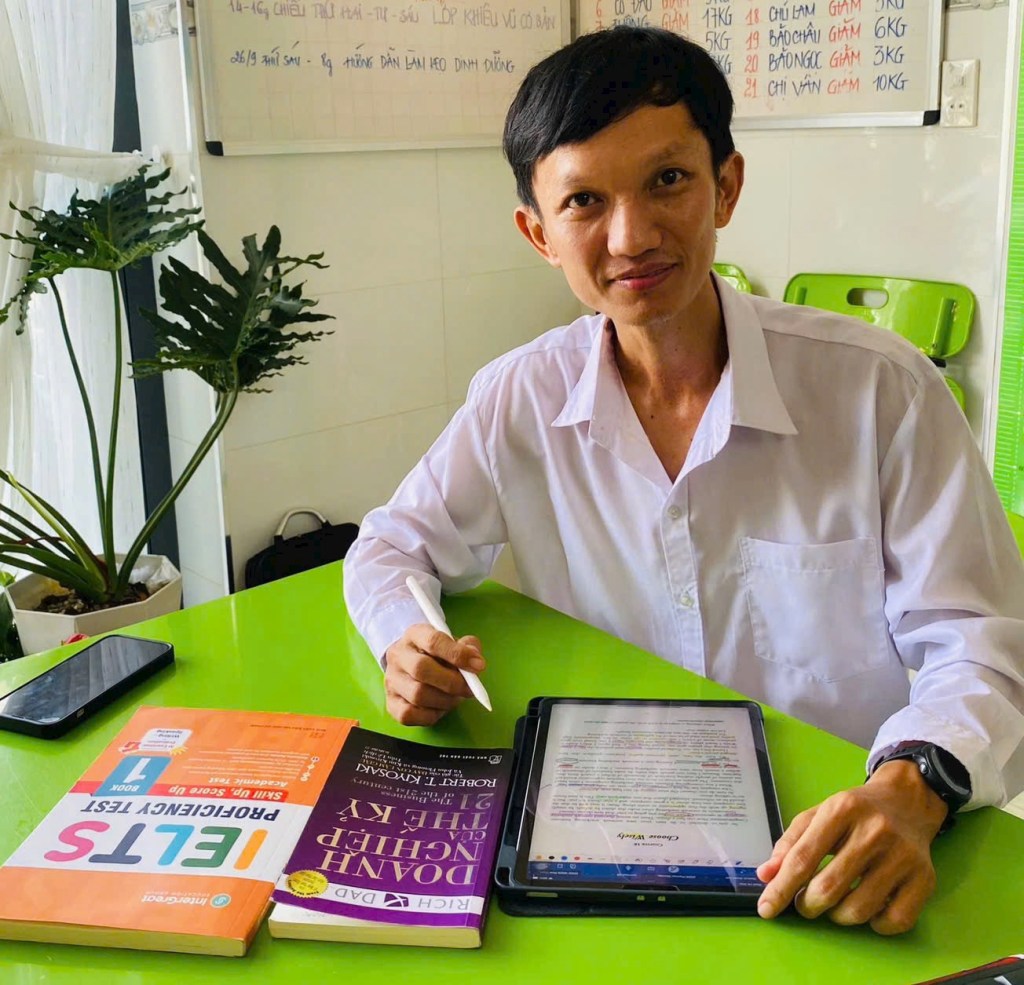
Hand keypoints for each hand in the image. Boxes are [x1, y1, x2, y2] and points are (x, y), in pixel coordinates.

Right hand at [383, 624, 486, 726]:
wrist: (410, 664)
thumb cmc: (437, 653)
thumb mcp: (454, 642)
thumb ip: (467, 647)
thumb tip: (475, 662)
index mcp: (415, 635)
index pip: (433, 641)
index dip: (457, 655)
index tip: (479, 666)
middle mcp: (398, 655)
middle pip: (421, 669)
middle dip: (452, 682)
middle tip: (470, 689)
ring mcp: (391, 680)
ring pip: (417, 695)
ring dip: (445, 701)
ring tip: (456, 698)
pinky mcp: (390, 703)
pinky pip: (409, 715)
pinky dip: (431, 715)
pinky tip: (440, 708)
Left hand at [755, 760, 948, 934]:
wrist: (906, 801)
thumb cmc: (855, 812)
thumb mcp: (817, 815)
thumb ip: (789, 843)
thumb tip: (766, 875)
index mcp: (841, 810)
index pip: (803, 857)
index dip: (781, 887)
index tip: (766, 908)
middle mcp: (874, 831)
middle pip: (829, 887)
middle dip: (808, 905)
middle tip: (805, 903)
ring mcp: (902, 856)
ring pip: (858, 909)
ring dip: (837, 916)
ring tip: (834, 903)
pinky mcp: (925, 878)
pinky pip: (894, 921)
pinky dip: (875, 925)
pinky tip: (868, 909)